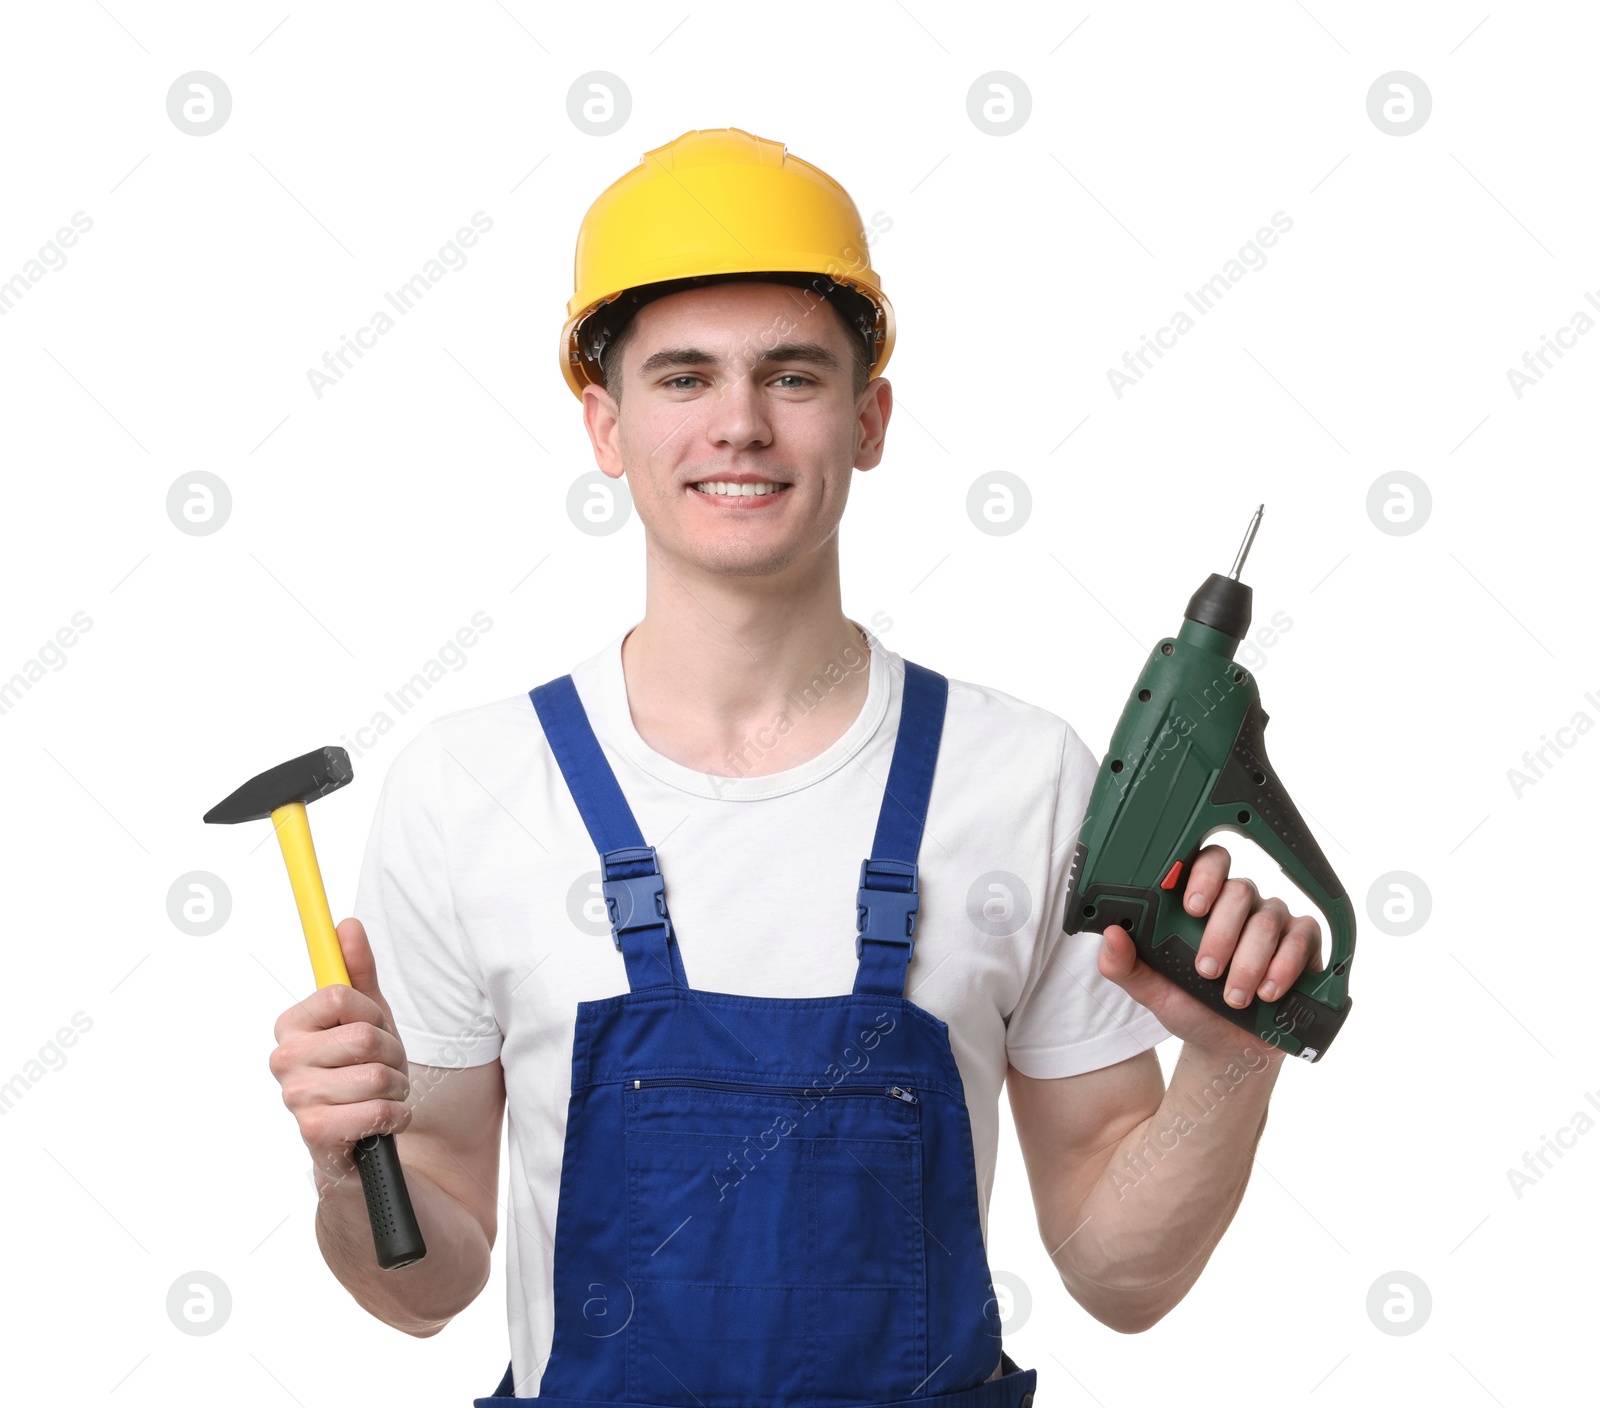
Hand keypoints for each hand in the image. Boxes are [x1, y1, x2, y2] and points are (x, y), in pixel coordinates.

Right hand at [268, 917, 411, 1191]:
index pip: (338, 995)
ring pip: (375, 1075)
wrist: (367, 1140)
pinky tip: (386, 1120)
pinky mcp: (314, 1134)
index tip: (373, 1027)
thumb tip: (347, 925)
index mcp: (292, 1025)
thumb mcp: (369, 1016)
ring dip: (397, 1087)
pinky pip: (374, 1111)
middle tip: (387, 1068)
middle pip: (363, 1037)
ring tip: (385, 1095)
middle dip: (393, 1053)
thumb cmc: (365, 1071)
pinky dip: (395, 1116)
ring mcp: (295, 1099)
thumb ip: (357, 970)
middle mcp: (284, 1060)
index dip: (370, 1012)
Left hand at [1096, 843, 1322, 1057]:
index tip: (1192, 907)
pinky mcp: (1303, 942)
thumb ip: (1125, 965)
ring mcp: (1273, 920)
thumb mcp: (1151, 990)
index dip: (1203, 876)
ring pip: (1269, 918)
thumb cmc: (1189, 1006)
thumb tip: (1109, 935)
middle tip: (1207, 971)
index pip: (1208, 863)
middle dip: (1222, 933)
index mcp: (1201, 902)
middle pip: (1239, 890)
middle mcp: (1239, 904)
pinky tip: (1267, 993)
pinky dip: (1284, 966)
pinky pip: (1303, 936)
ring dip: (1249, 961)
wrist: (1227, 1046)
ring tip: (1233, 997)